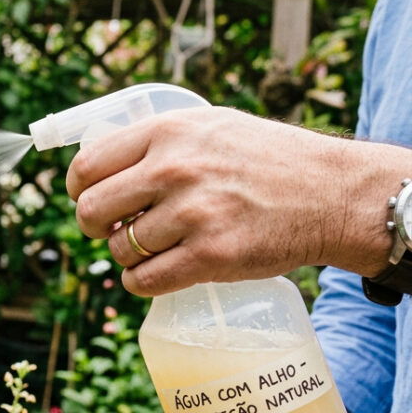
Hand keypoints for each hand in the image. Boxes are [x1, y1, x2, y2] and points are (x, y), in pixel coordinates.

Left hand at [66, 106, 407, 295]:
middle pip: (91, 211)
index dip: (79, 190)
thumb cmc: (267, 160)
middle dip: (96, 227)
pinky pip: (143, 281)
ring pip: (120, 250)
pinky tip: (158, 273)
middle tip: (116, 229)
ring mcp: (192, 214)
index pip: (87, 166)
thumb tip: (97, 171)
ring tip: (157, 247)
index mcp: (168, 133)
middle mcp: (174, 169)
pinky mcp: (210, 256)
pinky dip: (140, 283)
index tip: (88, 199)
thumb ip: (157, 143)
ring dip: (129, 256)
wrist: (333, 193)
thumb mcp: (209, 128)